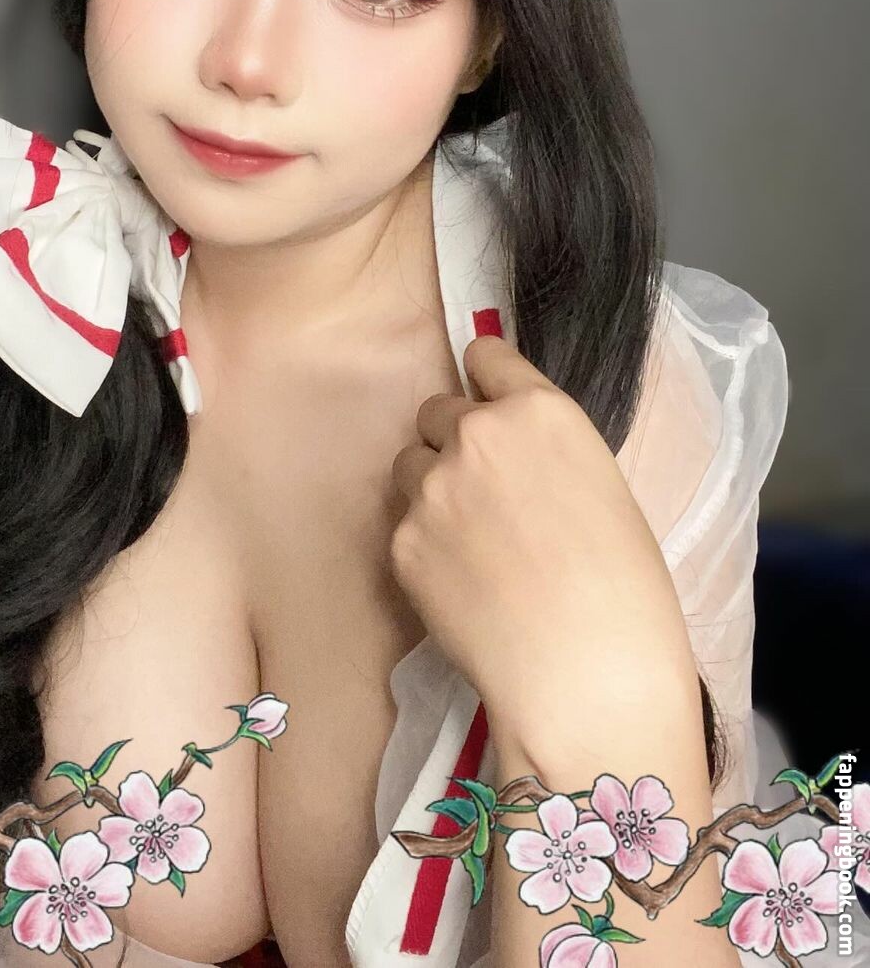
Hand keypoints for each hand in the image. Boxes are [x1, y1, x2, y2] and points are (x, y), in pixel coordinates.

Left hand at [388, 335, 697, 752]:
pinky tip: (463, 585)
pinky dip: (424, 546)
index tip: (485, 396)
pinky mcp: (402, 542)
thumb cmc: (625, 588)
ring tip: (471, 542)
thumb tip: (515, 458)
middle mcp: (476, 435)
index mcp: (539, 411)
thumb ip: (545, 453)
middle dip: (454, 439)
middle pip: (437, 410)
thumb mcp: (602, 487)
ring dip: (431, 487)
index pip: (486, 356)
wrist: (585, 672)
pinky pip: (404, 526)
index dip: (485, 380)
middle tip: (483, 492)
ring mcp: (431, 488)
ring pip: (410, 464)